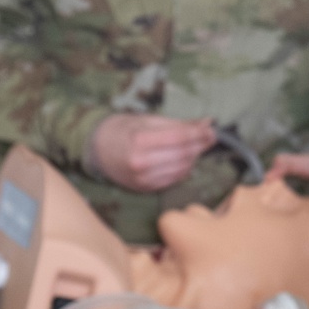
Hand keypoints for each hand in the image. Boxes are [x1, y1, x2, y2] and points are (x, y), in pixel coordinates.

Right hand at [88, 114, 215, 192]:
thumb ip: (178, 124)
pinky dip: (184, 169)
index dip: (199, 133)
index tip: (211, 128)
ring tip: (198, 146)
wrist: (97, 149)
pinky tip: (186, 159)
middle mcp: (141, 162)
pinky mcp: (145, 188)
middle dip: (200, 144)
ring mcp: (142, 178)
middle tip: (210, 136)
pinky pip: (173, 180)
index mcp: (140, 140)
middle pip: (182, 154)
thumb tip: (206, 123)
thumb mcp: (147, 120)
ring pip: (181, 169)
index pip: (179, 137)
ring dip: (194, 157)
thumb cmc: (123, 130)